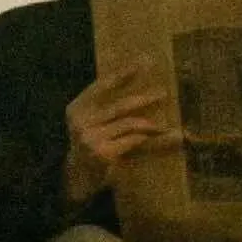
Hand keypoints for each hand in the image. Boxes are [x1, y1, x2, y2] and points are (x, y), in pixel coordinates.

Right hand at [65, 61, 181, 205]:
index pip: (102, 86)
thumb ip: (113, 110)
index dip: (122, 74)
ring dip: (150, 124)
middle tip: (163, 92)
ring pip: (129, 123)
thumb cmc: (91, 147)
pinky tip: (159, 138)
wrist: (78, 179)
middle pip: (120, 105)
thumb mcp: (96, 125)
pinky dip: (146, 138)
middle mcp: (81, 121)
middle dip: (144, 98)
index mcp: (77, 108)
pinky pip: (132, 140)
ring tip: (164, 125)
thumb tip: (140, 90)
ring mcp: (91, 137)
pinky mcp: (103, 153)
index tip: (142, 62)